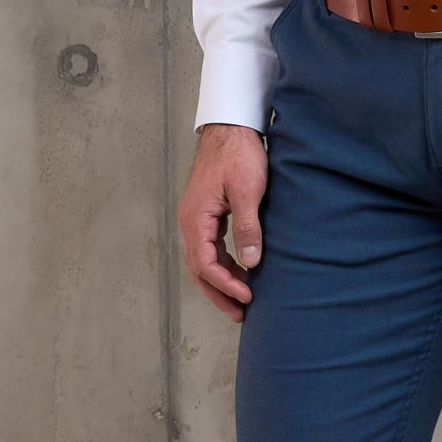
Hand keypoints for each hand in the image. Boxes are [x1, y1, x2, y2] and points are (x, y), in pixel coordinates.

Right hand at [179, 122, 269, 321]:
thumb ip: (248, 228)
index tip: (248, 296)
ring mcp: (197, 218)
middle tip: (241, 314)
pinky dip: (224, 264)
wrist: (232, 127)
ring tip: (243, 299)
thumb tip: (251, 263)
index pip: (205, 264)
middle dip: (219, 293)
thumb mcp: (248, 191)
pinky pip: (211, 247)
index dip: (225, 285)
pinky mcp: (207, 214)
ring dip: (222, 281)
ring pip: (204, 260)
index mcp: (196, 218)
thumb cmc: (239, 154)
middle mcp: (191, 222)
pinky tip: (242, 271)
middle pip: (200, 269)